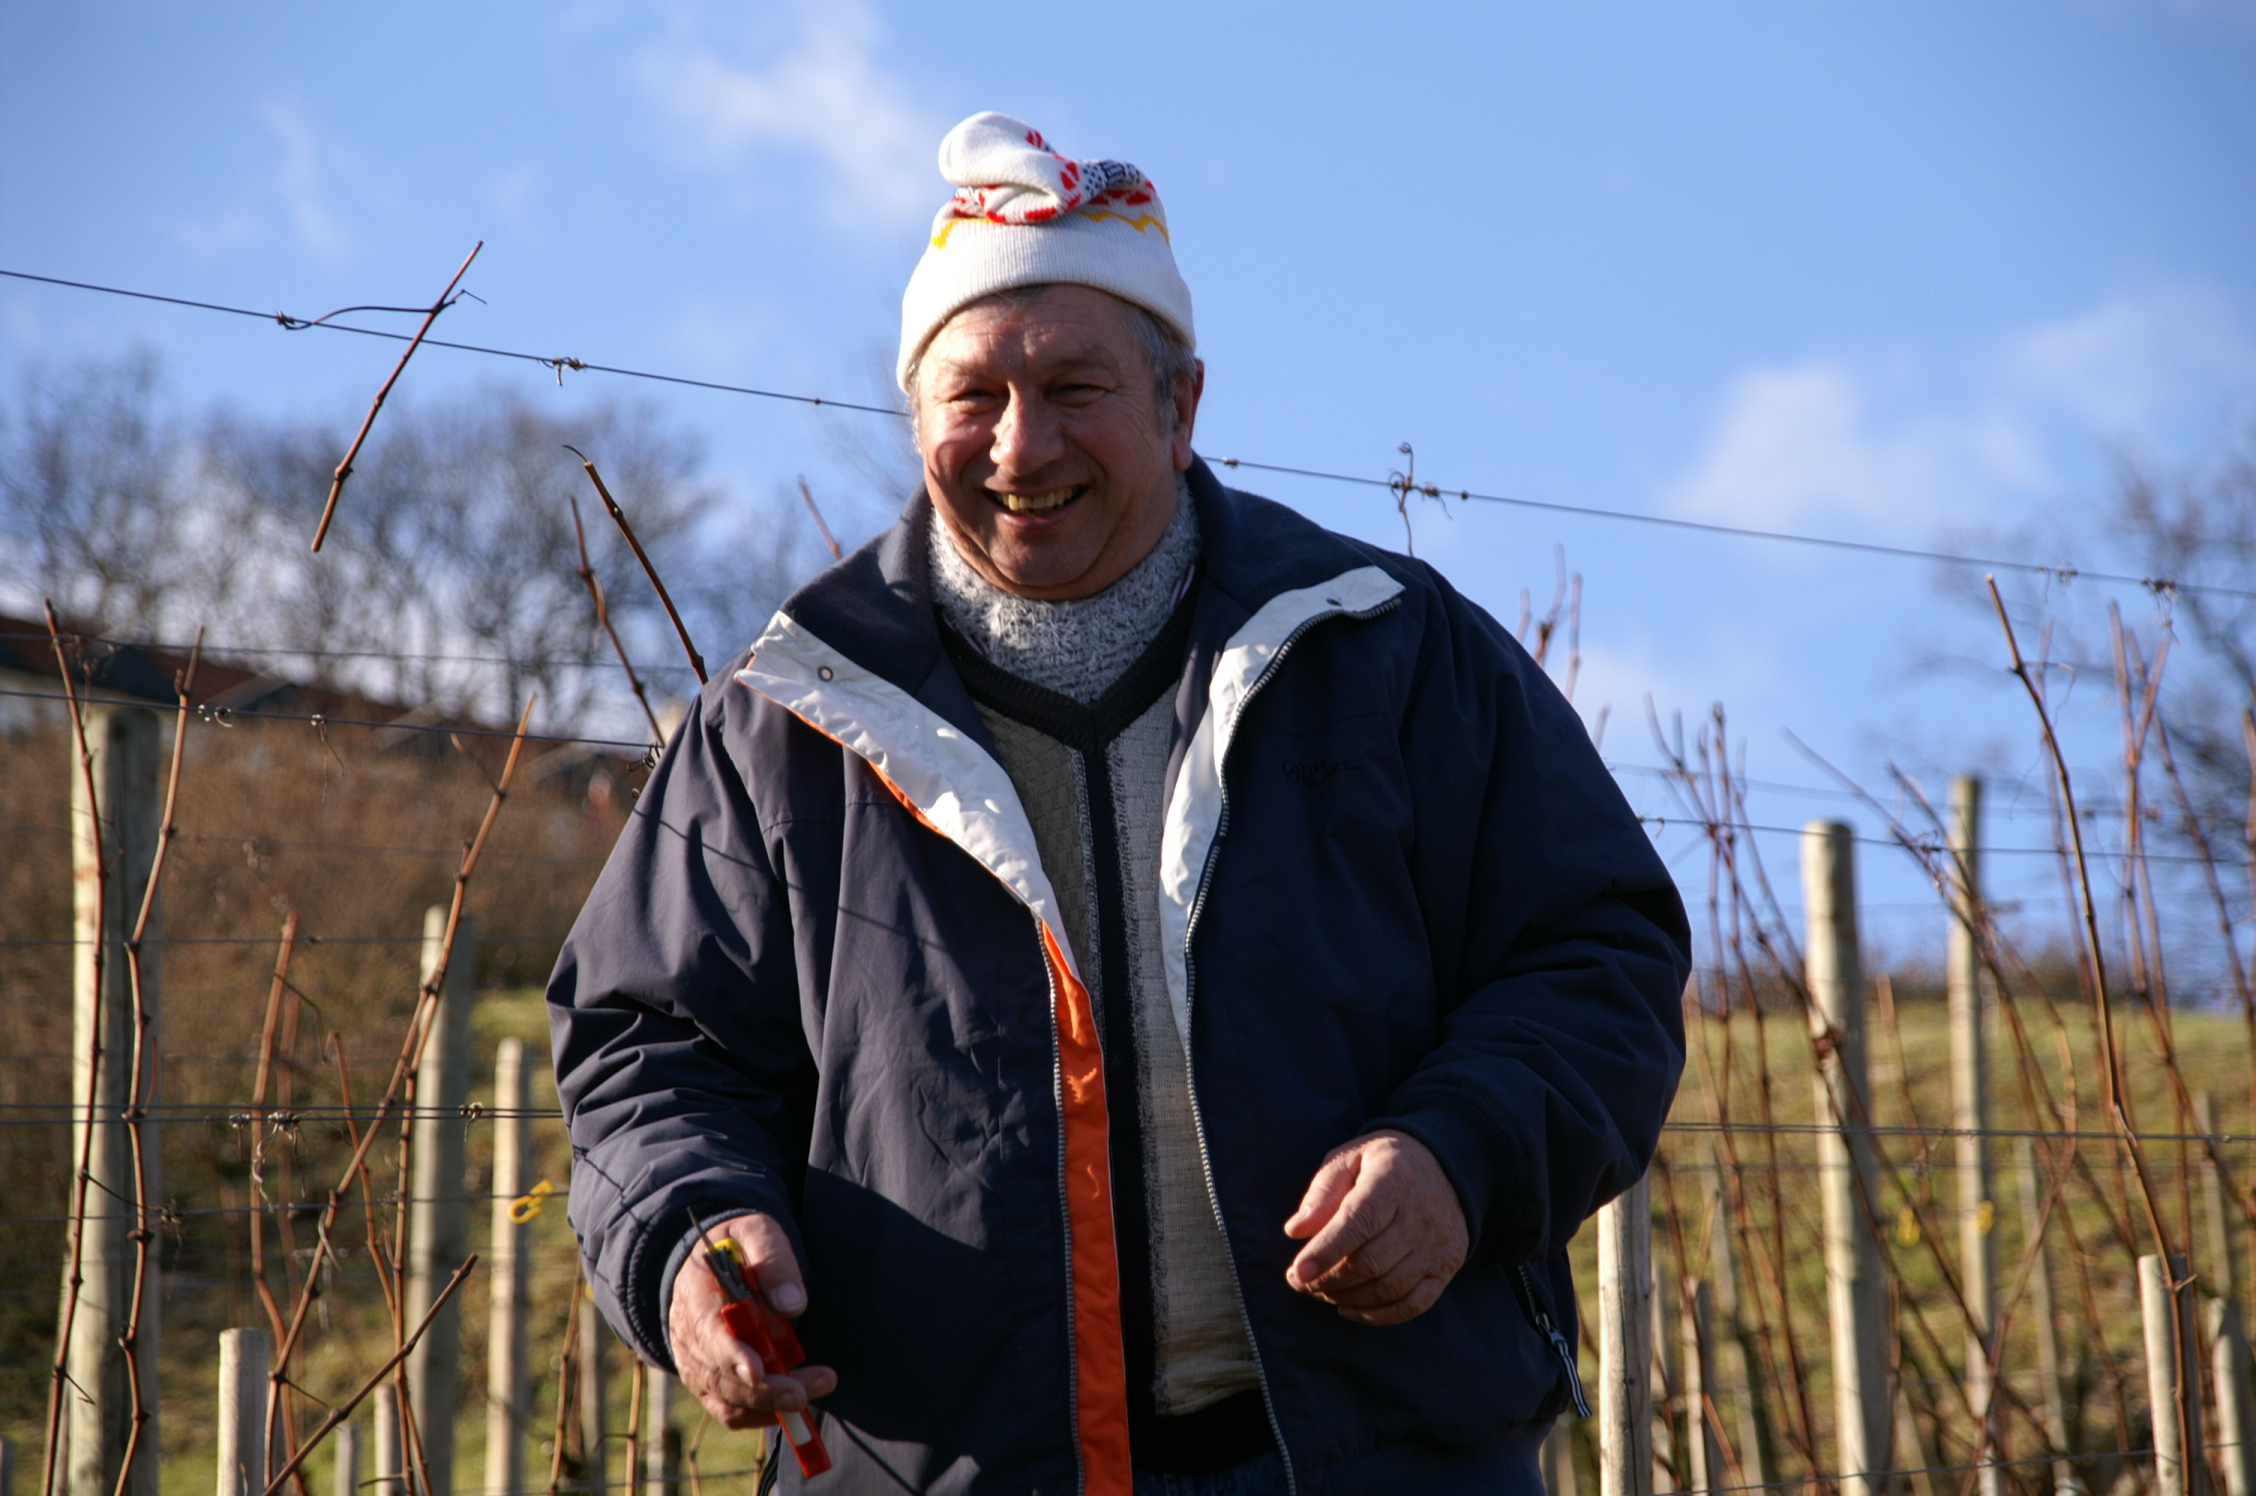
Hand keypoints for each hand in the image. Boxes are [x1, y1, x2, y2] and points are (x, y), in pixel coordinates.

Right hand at [666, 1212, 838, 1429]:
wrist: (706, 1262)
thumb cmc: (736, 1246)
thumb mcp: (755, 1232)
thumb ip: (773, 1261)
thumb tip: (794, 1304)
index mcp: (696, 1295)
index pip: (709, 1333)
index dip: (732, 1355)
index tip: (758, 1369)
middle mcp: (688, 1336)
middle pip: (722, 1375)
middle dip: (765, 1388)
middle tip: (806, 1390)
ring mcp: (695, 1363)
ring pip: (728, 1399)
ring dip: (770, 1403)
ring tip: (813, 1389)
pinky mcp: (708, 1382)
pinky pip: (730, 1411)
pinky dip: (760, 1414)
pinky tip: (790, 1404)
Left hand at [1282, 1130, 1467, 1325]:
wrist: (1446, 1167)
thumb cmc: (1383, 1163)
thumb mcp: (1349, 1159)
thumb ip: (1322, 1192)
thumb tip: (1295, 1231)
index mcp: (1394, 1180)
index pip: (1359, 1223)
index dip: (1326, 1251)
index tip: (1297, 1272)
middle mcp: (1421, 1216)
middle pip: (1371, 1262)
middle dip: (1328, 1279)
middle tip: (1300, 1281)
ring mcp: (1437, 1245)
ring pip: (1388, 1288)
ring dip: (1346, 1298)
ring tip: (1320, 1291)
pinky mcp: (1446, 1267)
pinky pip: (1412, 1304)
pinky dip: (1377, 1315)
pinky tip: (1348, 1308)